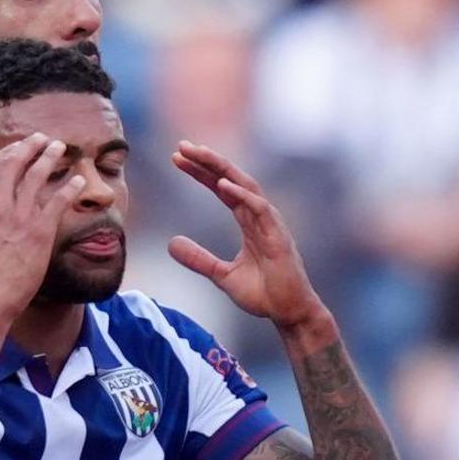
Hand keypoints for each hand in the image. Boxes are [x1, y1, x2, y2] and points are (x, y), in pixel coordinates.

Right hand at [0, 133, 87, 321]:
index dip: (6, 154)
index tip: (17, 149)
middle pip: (13, 164)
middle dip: (28, 147)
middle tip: (41, 139)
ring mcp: (18, 217)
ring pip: (36, 175)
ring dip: (49, 157)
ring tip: (59, 148)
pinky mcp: (39, 231)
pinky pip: (58, 201)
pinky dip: (70, 188)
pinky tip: (79, 181)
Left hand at [168, 143, 326, 333]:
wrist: (288, 313)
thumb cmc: (263, 293)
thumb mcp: (221, 275)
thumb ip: (199, 259)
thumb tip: (171, 244)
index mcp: (248, 222)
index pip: (222, 189)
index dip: (201, 173)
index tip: (177, 158)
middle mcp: (259, 216)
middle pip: (232, 179)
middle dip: (208, 161)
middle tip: (182, 146)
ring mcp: (270, 224)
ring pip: (245, 186)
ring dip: (222, 169)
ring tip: (199, 154)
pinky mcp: (278, 237)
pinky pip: (259, 209)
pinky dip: (242, 195)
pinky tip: (222, 185)